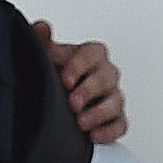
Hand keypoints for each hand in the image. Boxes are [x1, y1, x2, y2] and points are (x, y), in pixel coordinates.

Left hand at [35, 21, 127, 141]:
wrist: (58, 99)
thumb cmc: (57, 75)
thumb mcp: (47, 57)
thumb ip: (43, 42)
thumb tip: (42, 27)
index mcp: (90, 55)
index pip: (92, 54)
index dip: (79, 66)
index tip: (65, 79)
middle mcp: (105, 74)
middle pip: (106, 78)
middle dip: (89, 91)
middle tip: (73, 102)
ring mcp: (112, 97)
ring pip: (115, 102)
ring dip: (99, 113)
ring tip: (81, 122)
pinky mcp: (115, 119)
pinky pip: (120, 125)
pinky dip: (109, 131)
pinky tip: (94, 135)